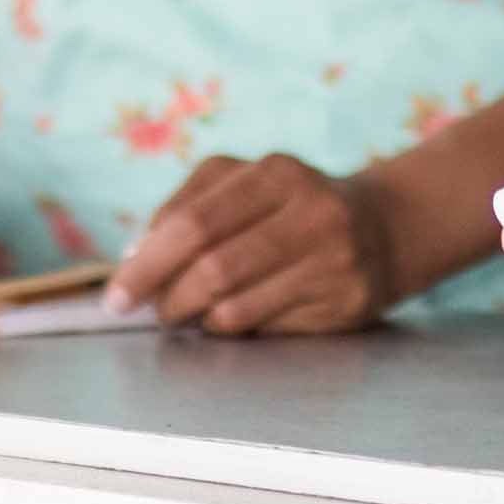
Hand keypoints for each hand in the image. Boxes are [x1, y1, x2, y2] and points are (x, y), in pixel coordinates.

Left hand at [113, 154, 404, 332]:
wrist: (386, 228)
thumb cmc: (292, 207)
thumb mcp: (245, 184)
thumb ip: (186, 207)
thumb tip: (136, 255)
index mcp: (276, 173)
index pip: (194, 224)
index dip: (148, 264)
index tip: (117, 294)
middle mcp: (311, 212)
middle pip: (213, 269)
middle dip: (167, 298)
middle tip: (152, 311)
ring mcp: (334, 260)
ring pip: (236, 308)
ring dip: (197, 318)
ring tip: (188, 313)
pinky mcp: (347, 301)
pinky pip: (266, 329)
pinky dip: (234, 328)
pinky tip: (231, 317)